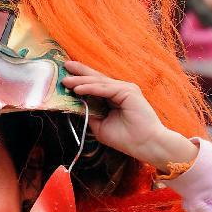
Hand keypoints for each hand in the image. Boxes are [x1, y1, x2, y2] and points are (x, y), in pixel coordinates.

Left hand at [62, 60, 197, 171]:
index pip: (95, 85)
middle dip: (79, 72)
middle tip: (64, 66)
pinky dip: (90, 88)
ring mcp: (125, 88)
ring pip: (98, 82)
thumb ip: (90, 114)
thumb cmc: (127, 139)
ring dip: (81, 81)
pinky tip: (78, 89)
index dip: (81, 79)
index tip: (65, 75)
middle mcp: (120, 89)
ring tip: (66, 81)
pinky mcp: (128, 91)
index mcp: (115, 97)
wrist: (147, 146)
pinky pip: (105, 88)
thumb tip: (75, 105)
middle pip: (96, 78)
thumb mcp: (101, 126)